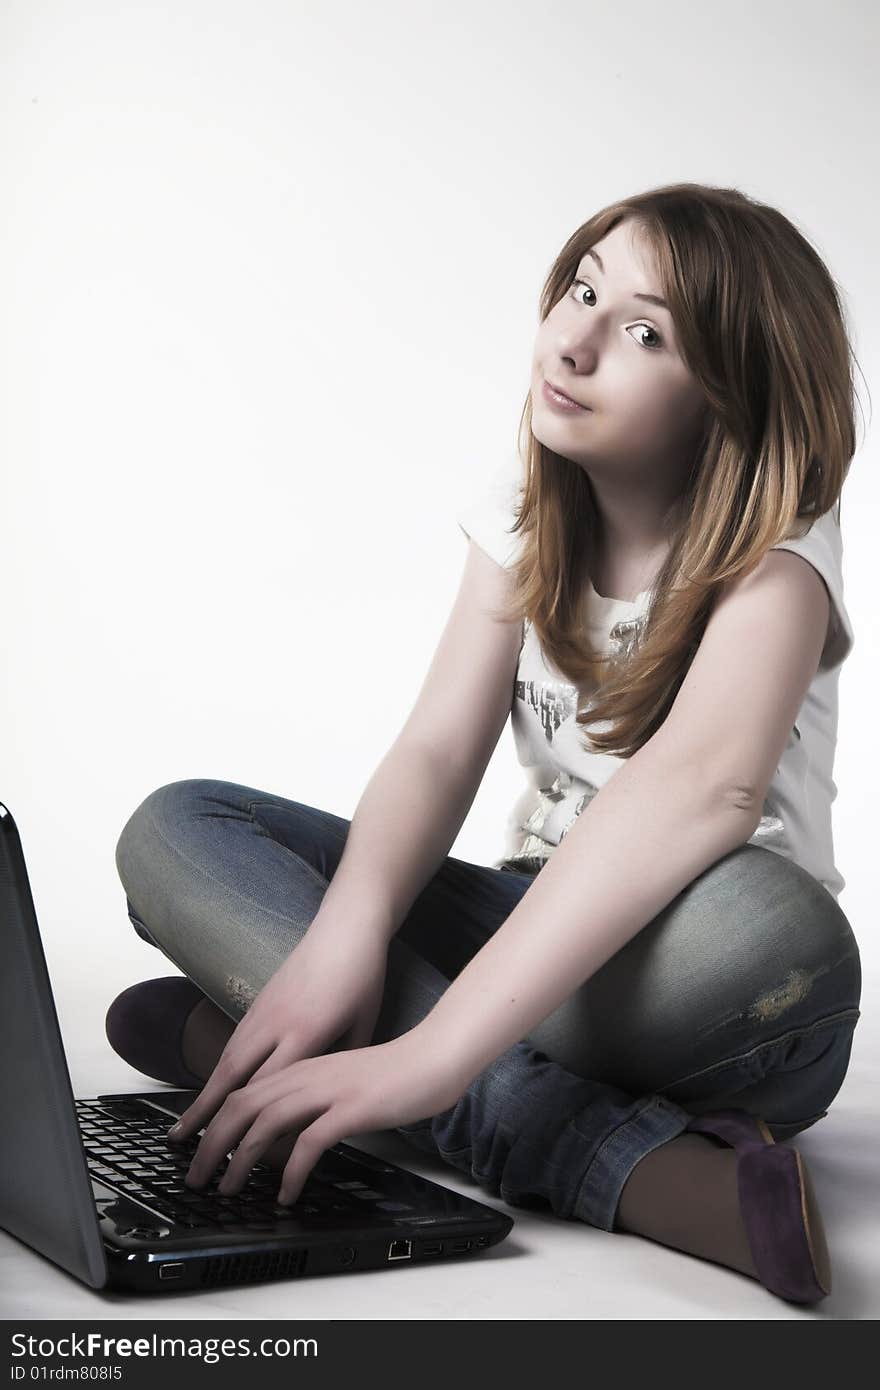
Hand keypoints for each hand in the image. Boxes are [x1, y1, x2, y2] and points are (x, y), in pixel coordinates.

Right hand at [166, 917, 389, 1152]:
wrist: (346, 926)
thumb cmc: (362, 976)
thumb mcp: (364, 1025)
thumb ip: (341, 1063)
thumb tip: (328, 1100)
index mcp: (306, 1032)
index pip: (269, 1087)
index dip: (253, 1125)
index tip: (240, 1158)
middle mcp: (276, 1023)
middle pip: (233, 1078)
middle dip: (207, 1119)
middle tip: (186, 1154)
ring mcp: (263, 1010)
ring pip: (225, 1060)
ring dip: (203, 1098)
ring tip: (184, 1131)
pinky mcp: (259, 1001)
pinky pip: (232, 1043)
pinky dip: (216, 1072)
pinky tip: (208, 1092)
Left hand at [174, 1031, 462, 1204]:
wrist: (431, 1058)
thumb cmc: (390, 1074)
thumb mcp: (338, 1082)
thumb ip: (309, 1099)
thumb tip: (282, 1132)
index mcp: (301, 1067)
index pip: (243, 1093)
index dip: (213, 1123)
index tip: (196, 1151)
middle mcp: (306, 1075)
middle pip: (243, 1107)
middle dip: (213, 1145)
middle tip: (198, 1177)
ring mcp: (328, 1090)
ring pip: (266, 1122)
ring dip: (242, 1159)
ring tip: (230, 1189)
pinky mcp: (351, 1108)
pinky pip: (310, 1142)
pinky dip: (291, 1170)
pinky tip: (286, 1192)